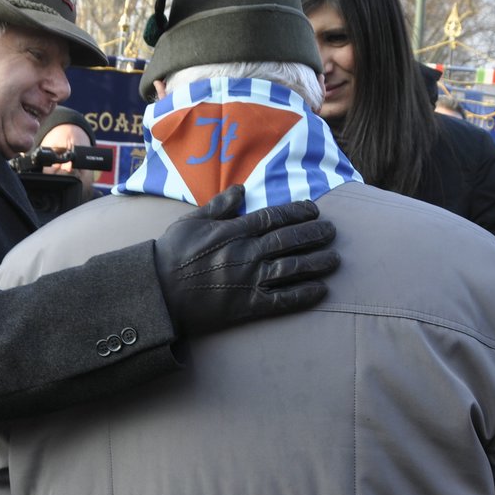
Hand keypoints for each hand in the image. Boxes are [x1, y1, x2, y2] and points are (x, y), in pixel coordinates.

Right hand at [152, 185, 338, 338]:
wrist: (158, 293)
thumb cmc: (172, 254)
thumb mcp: (191, 221)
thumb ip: (218, 206)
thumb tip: (241, 189)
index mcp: (233, 231)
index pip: (274, 217)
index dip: (298, 212)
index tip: (314, 209)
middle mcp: (245, 253)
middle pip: (289, 240)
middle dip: (315, 234)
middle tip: (332, 231)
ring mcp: (248, 280)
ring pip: (292, 268)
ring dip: (317, 263)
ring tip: (335, 259)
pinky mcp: (247, 305)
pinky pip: (282, 300)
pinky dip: (303, 295)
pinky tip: (321, 290)